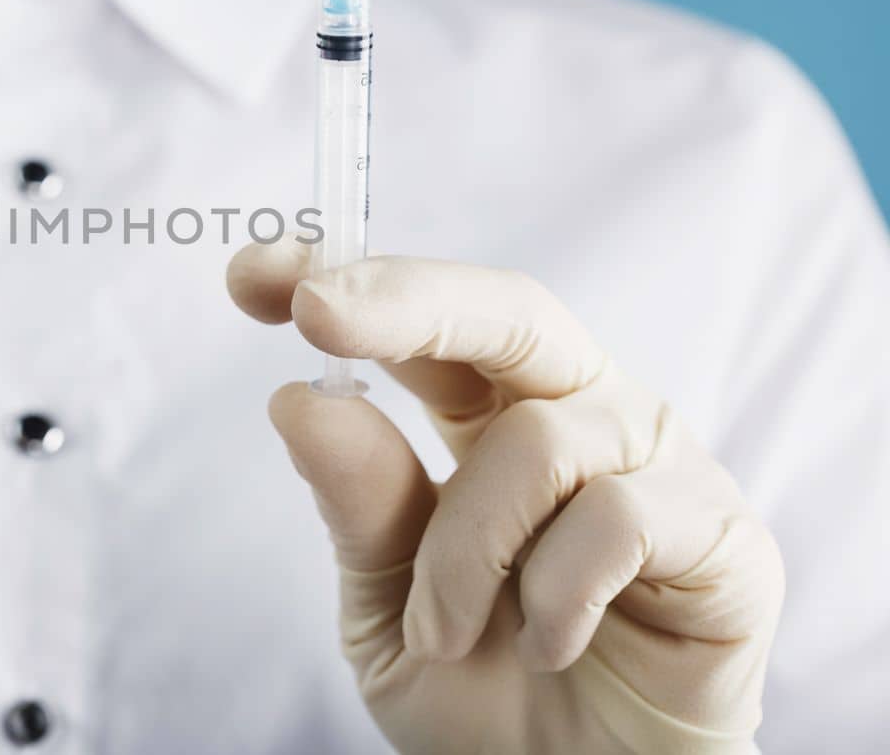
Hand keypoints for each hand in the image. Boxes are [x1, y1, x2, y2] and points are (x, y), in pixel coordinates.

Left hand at [227, 246, 782, 753]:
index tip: (253, 278)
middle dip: (406, 299)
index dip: (347, 280)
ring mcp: (656, 463)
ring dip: (463, 551)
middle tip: (319, 312)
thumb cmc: (483, 697)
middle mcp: (577, 416)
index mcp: (488, 418)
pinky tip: (549, 645)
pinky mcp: (722, 532)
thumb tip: (300, 399)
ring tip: (443, 634)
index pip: (426, 323)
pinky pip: (619, 517)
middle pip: (509, 309)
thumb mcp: (388, 607)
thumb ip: (360, 506)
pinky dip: (554, 592)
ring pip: (539, 439)